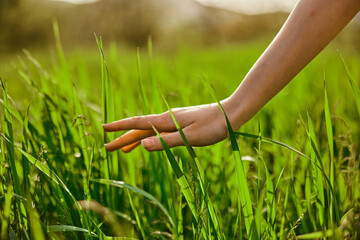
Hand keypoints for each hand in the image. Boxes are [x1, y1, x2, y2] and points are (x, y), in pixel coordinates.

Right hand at [102, 102, 231, 152]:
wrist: (230, 113)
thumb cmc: (214, 126)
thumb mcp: (190, 137)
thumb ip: (166, 141)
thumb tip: (142, 146)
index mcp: (167, 121)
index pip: (137, 124)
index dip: (120, 127)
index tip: (103, 127)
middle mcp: (167, 118)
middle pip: (140, 129)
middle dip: (122, 138)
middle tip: (107, 147)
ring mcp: (174, 120)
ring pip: (149, 131)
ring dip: (135, 139)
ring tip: (123, 149)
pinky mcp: (181, 122)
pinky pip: (160, 131)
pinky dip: (150, 137)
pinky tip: (150, 141)